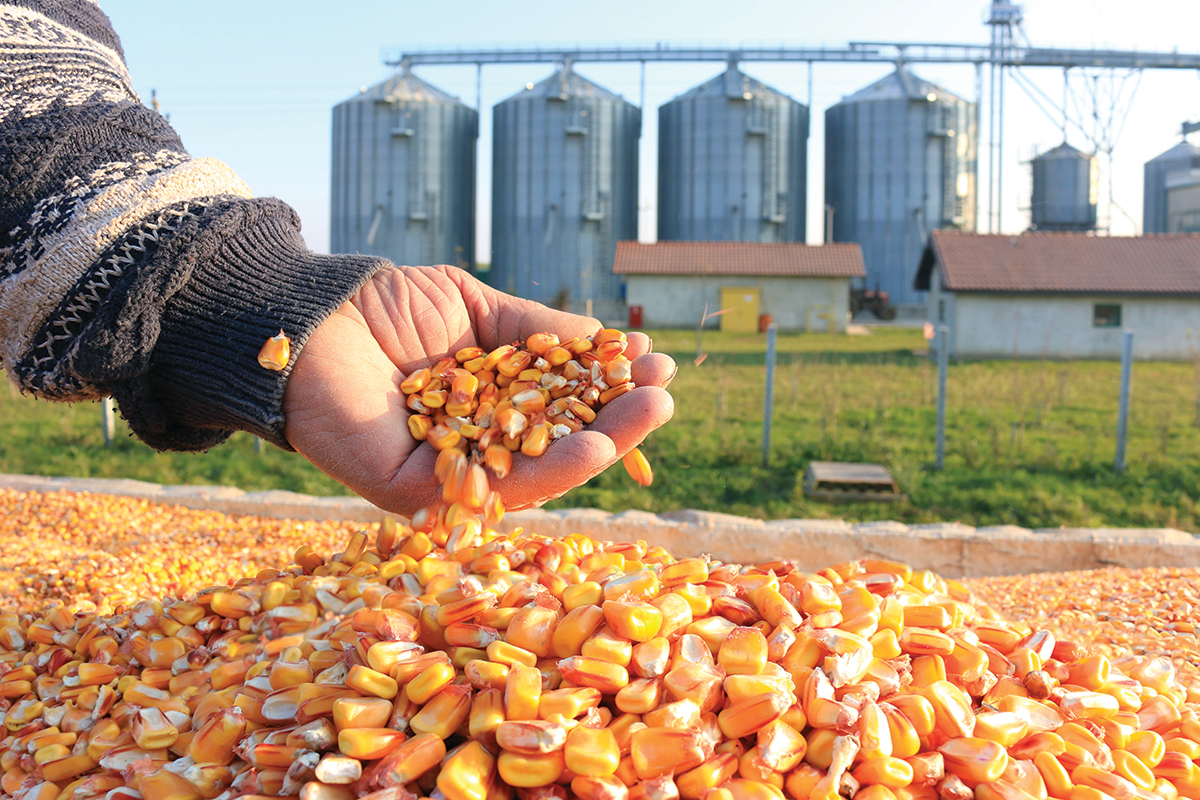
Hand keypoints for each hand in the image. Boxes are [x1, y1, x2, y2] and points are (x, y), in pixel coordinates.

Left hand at [282, 265, 675, 517]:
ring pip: (536, 473)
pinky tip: (594, 445)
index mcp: (488, 405)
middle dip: (617, 422)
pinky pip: (493, 488)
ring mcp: (448, 473)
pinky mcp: (418, 493)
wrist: (308, 315)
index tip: (652, 362)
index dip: (607, 388)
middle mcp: (474, 445)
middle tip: (665, 394)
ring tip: (650, 415)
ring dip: (601, 447)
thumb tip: (605, 343)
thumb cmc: (387, 307)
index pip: (560, 406)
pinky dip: (548, 471)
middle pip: (557, 445)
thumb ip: (536, 330)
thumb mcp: (477, 308)